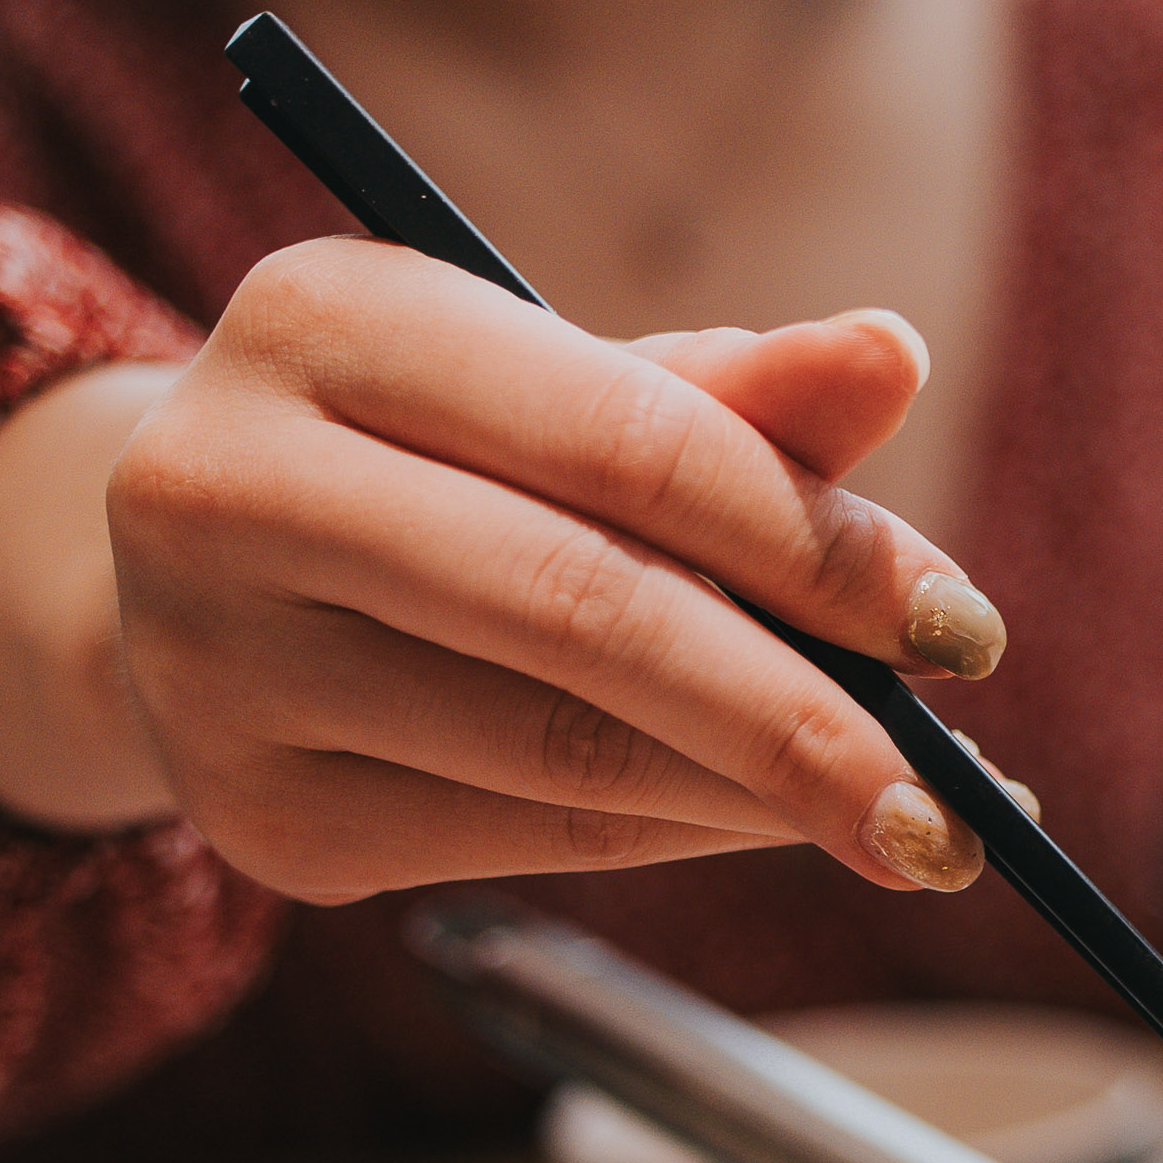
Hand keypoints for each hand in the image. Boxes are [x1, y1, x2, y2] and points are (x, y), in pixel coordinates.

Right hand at [80, 243, 1008, 904]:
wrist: (197, 578)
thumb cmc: (436, 458)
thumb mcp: (568, 394)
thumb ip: (735, 398)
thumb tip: (893, 355)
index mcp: (323, 318)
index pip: (622, 442)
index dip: (810, 542)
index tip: (965, 631)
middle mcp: (229, 484)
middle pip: (582, 614)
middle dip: (801, 719)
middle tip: (957, 807)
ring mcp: (219, 667)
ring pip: (562, 754)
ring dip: (759, 798)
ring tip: (894, 816)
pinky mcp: (256, 818)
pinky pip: (525, 844)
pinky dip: (673, 836)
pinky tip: (754, 821)